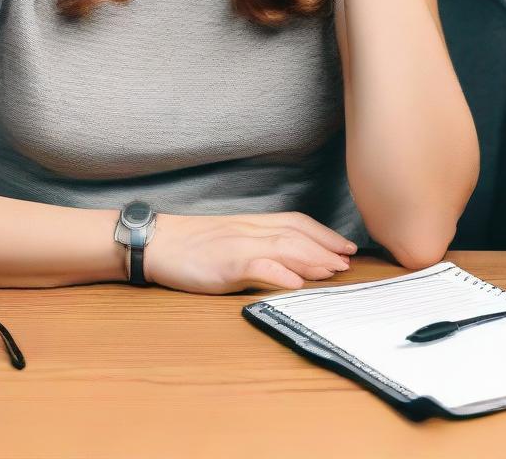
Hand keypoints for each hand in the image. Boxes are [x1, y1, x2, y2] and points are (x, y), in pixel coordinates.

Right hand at [144, 210, 356, 294]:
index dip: (322, 233)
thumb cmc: (190, 245)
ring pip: (284, 246)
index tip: (344, 246)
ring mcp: (238, 245)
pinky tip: (296, 284)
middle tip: (349, 261)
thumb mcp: (228, 240)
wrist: (156, 242)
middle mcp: (249, 230)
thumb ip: (255, 246)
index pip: (295, 222)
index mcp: (250, 224)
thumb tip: (285, 261)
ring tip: (333, 270)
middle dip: (326, 246)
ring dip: (312, 258)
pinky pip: (258, 266)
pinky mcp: (226, 263)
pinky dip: (280, 273)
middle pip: (296, 233)